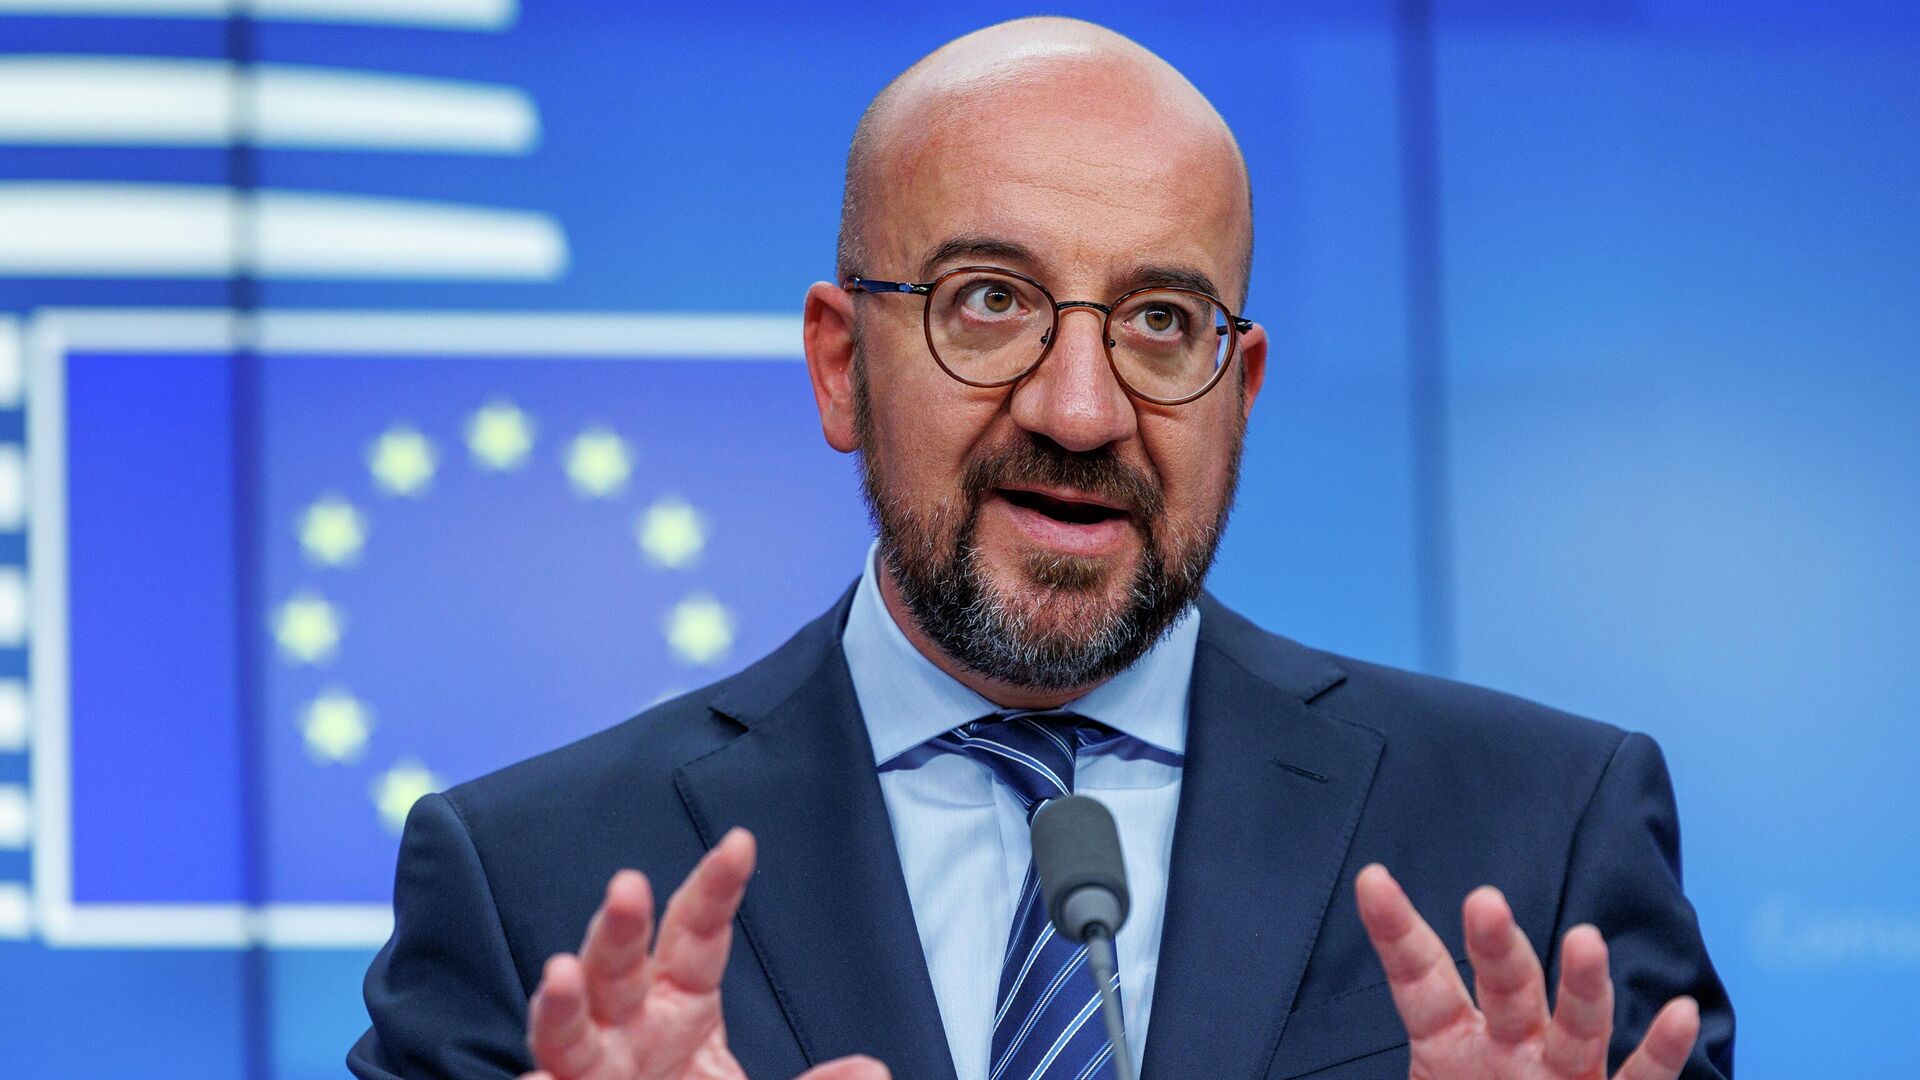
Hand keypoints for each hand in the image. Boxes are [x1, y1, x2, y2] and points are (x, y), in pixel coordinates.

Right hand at [521, 828, 888, 1079]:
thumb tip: (872, 1071)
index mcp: (679, 1007)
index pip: (697, 933)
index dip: (716, 888)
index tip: (739, 844)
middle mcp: (626, 1028)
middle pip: (618, 965)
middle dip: (620, 927)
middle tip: (629, 887)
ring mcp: (591, 1068)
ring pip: (566, 1028)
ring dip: (558, 1002)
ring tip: (560, 975)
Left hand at [1354, 864, 1698, 1079]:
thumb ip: (1404, 1065)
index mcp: (1448, 1044)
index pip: (1419, 976)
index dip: (1396, 930)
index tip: (1372, 879)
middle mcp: (1510, 1045)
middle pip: (1503, 985)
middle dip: (1494, 945)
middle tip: (1485, 901)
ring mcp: (1563, 1073)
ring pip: (1575, 1023)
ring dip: (1581, 984)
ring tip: (1584, 939)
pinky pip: (1639, 1078)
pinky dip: (1660, 1050)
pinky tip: (1680, 1014)